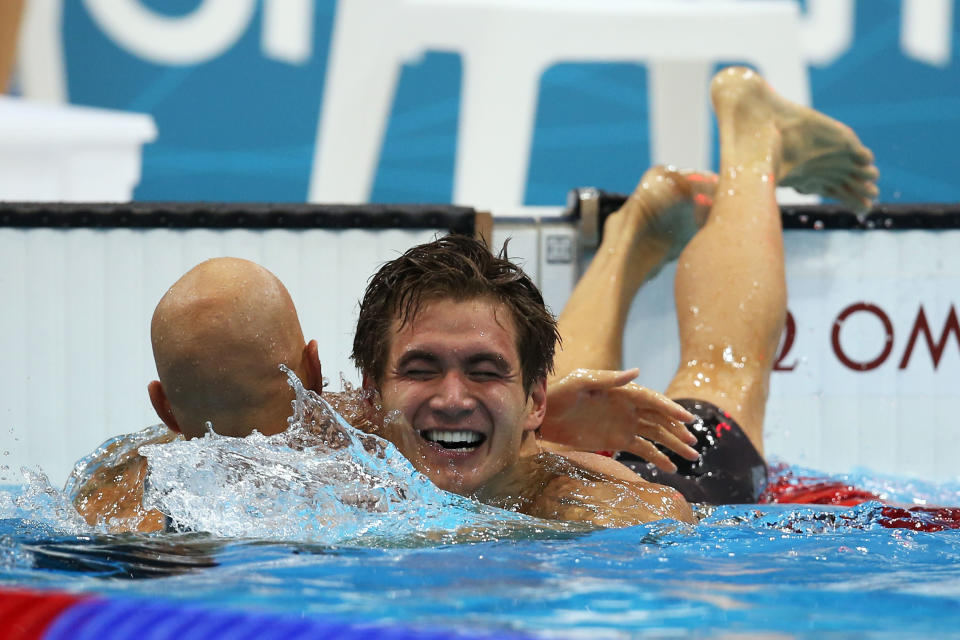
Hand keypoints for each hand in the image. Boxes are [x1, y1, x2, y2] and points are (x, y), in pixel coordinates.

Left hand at [541, 368, 699, 472]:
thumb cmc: (560, 393)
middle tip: (694, 444)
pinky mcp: (617, 440)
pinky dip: (657, 458)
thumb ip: (609, 379)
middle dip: (678, 431)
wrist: (544, 415)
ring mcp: (625, 424)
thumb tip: (637, 371)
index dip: (671, 409)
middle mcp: (629, 407)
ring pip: (656, 435)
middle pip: (660, 419)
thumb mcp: (581, 382)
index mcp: (623, 391)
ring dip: (674, 445)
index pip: (653, 400)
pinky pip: (642, 449)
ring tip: (692, 457)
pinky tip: (670, 469)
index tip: (689, 420)